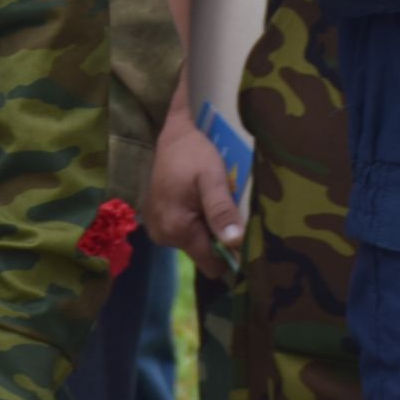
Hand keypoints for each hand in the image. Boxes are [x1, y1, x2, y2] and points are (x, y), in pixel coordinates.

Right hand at [146, 98, 244, 274]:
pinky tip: (199, 200)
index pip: (211, 265)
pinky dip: (195, 221)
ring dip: (207, 226)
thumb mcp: (213, 177)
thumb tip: (236, 243)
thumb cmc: (193, 153)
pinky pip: (184, 232)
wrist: (170, 135)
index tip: (242, 234)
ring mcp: (157, 229)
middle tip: (227, 207)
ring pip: (195, 242)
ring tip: (212, 200)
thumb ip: (222, 210)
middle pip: (204, 253)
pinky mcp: (157, 222)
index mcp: (177, 229)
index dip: (230, 254)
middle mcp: (163, 235)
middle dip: (218, 236)